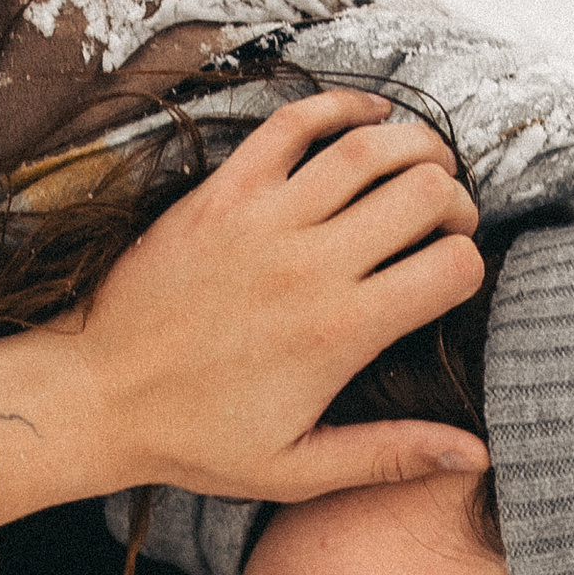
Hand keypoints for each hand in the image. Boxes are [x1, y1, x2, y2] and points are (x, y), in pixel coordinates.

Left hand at [0, 91, 488, 526]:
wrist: (97, 396)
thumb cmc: (195, 439)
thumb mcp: (298, 468)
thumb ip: (390, 456)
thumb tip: (476, 451)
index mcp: (341, 331)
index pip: (451, 266)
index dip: (468, 267)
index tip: (450, 280)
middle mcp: (310, 264)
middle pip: (425, 192)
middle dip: (455, 201)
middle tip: (445, 222)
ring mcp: (264, 218)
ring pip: (369, 146)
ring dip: (415, 146)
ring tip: (424, 167)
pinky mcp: (223, 192)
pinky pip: (293, 122)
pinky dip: (339, 106)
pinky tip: (366, 116)